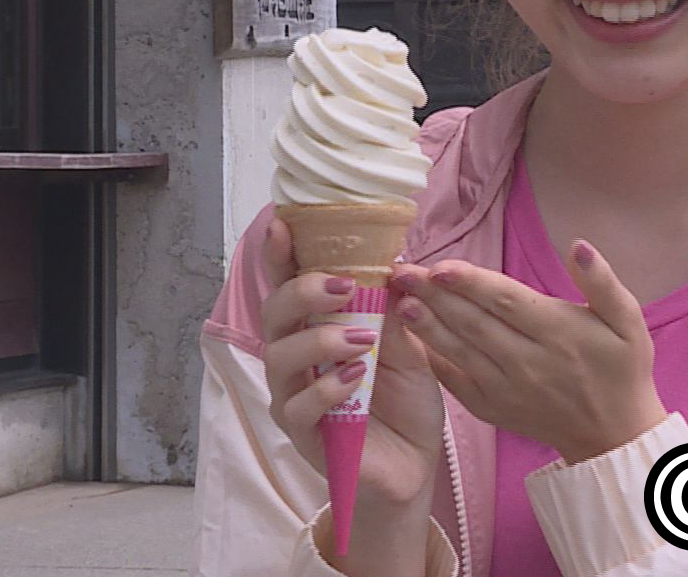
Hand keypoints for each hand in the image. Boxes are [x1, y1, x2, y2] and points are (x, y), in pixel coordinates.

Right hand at [260, 219, 443, 567]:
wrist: (413, 464)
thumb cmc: (403, 401)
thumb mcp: (410, 348)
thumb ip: (392, 312)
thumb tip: (391, 267)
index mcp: (318, 327)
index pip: (291, 284)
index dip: (280, 254)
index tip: (283, 224)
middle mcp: (296, 357)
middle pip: (274, 312)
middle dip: (304, 291)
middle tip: (344, 286)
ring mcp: (293, 395)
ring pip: (281, 357)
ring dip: (321, 339)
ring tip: (362, 341)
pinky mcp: (303, 434)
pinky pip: (298, 406)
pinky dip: (327, 388)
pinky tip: (357, 379)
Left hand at [393, 241, 667, 463]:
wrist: (614, 435)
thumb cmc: (621, 370)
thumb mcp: (628, 321)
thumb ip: (602, 282)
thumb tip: (579, 246)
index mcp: (558, 333)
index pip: (505, 302)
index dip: (470, 283)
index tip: (439, 266)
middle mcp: (527, 361)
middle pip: (473, 323)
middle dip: (434, 296)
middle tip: (402, 273)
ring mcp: (506, 388)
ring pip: (459, 351)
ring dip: (427, 326)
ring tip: (400, 302)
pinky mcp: (492, 408)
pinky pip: (456, 381)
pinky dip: (432, 360)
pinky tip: (411, 340)